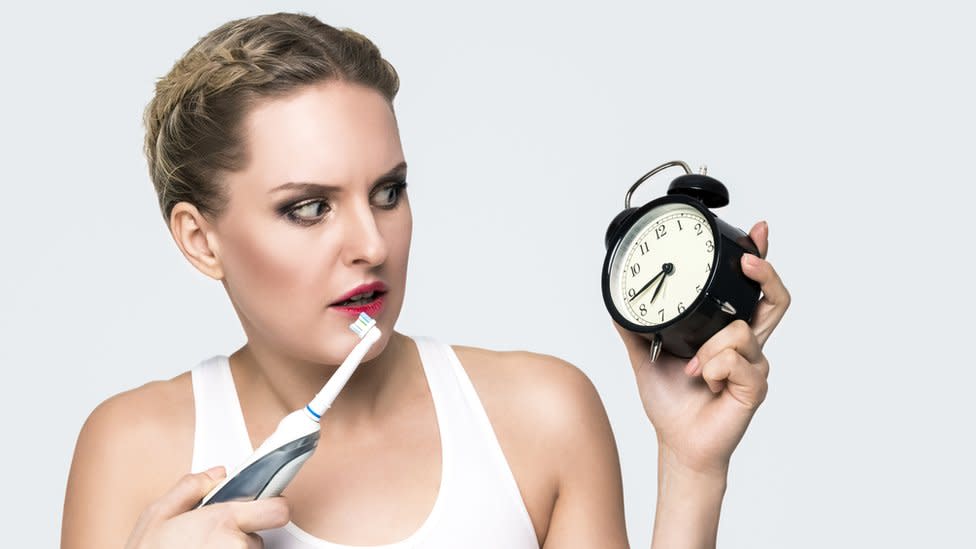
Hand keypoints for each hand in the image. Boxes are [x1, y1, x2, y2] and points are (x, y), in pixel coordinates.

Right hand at [125, 467, 289, 548]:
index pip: (278, 509)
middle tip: (210, 537)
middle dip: (240, 533)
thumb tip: (217, 473)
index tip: (264, 506)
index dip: (272, 506)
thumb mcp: (157, 516)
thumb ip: (190, 487)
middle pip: (257, 534)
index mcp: (222, 521)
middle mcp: (236, 546)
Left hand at [614, 221, 790, 473]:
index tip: (758, 230)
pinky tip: (702, 379)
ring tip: (692, 366)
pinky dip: (714, 368)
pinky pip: (738, 361)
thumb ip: (635, 328)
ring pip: (744, 331)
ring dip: (713, 346)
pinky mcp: (754, 386)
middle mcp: (745, 345)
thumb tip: (616, 303)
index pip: (749, 290)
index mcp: (725, 332)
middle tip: (748, 260)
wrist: (677, 442)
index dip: (759, 259)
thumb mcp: (644, 355)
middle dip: (765, 274)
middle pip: (774, 300)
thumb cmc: (671, 402)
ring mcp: (753, 365)